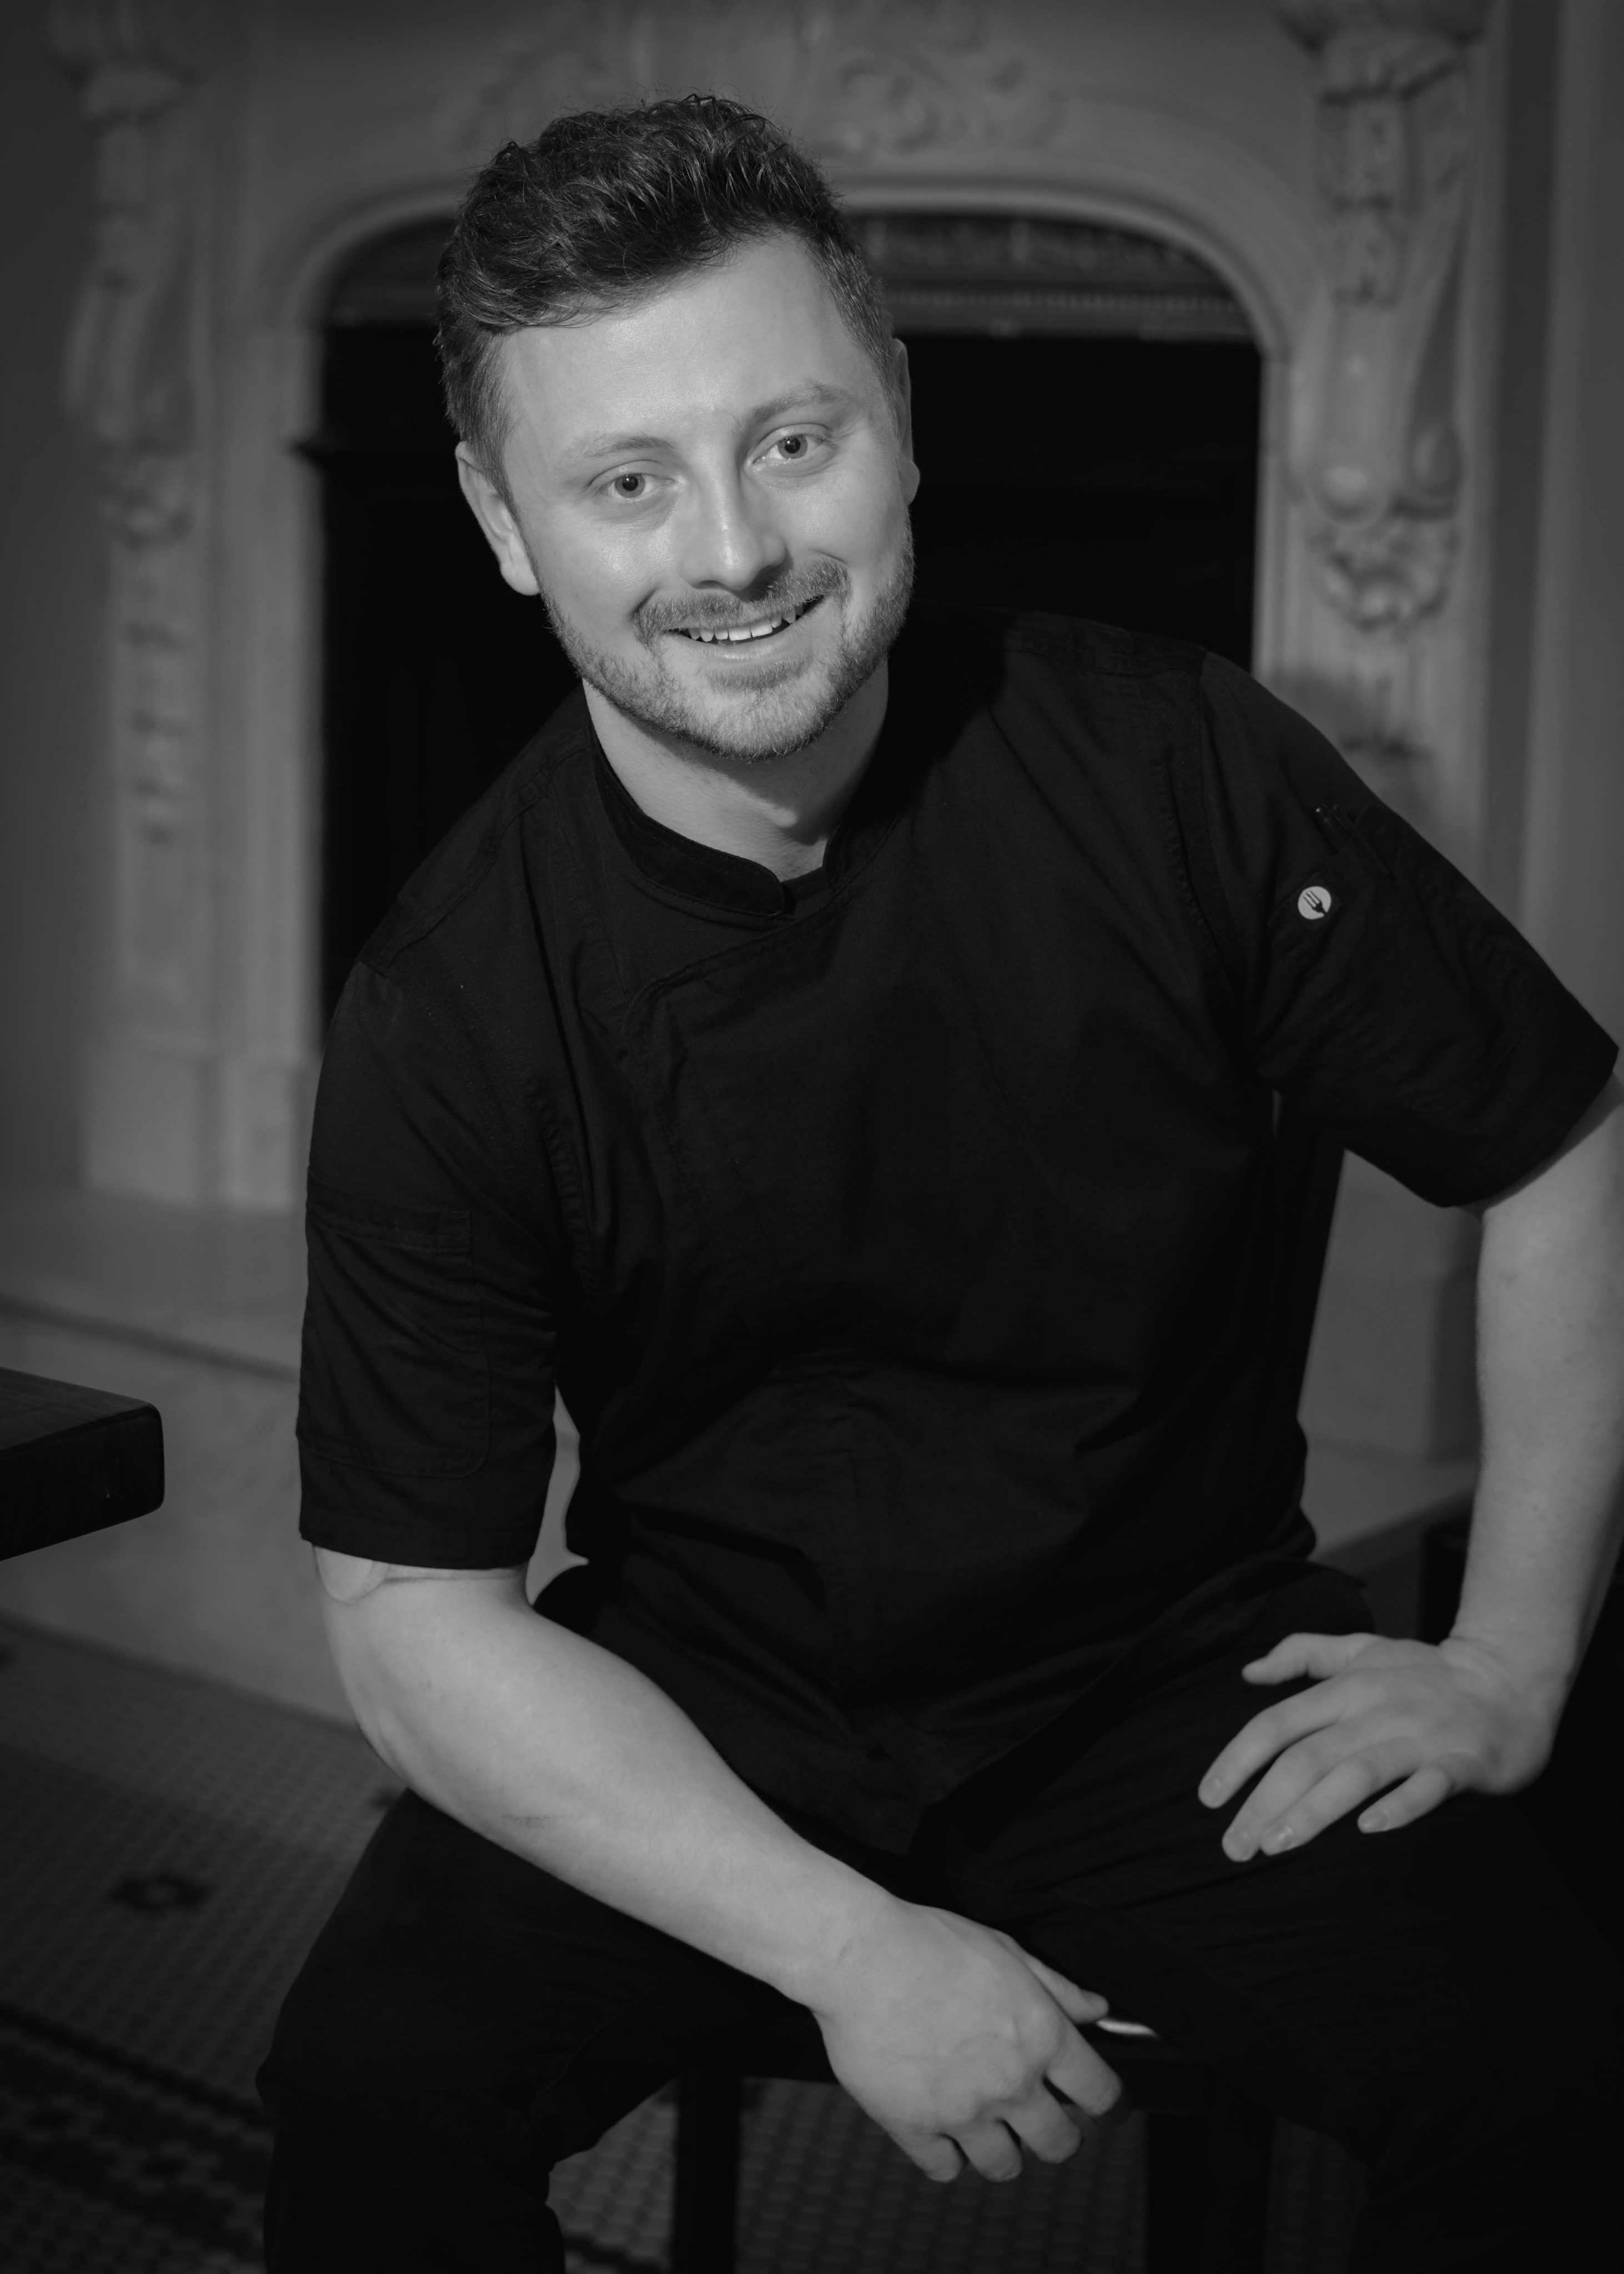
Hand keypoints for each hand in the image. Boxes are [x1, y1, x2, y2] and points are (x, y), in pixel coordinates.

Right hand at [807, 1900, 1122, 2181]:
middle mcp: (1011, 2082)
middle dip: (1058, 2136)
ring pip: (1005, 2167)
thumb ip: (1057, 1987)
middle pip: (1060, 2144)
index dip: (1110, 2105)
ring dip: (1003, 2151)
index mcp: (1041, 2036)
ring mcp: (963, 2111)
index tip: (1107, 2111)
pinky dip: (947, 2156)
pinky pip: (945, 2169)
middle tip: (1042, 2121)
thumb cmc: (932, 1942)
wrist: (861, 1956)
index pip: (1101, 2093)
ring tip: (987, 2126)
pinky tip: (941, 2130)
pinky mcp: (915, 2127)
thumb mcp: (1006, 1951)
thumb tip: (1098, 2010)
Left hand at [1198, 1631, 1560, 1861]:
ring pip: (1357, 1772)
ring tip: (1277, 1845)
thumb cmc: (1427, 1671)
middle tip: (1234, 1847)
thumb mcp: (1362, 1648)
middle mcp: (1375, 1710)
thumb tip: (1249, 1671)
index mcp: (1346, 1688)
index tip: (1208, 1799)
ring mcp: (1419, 1736)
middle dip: (1264, 1802)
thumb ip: (1303, 1654)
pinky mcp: (1462, 1761)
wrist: (1511, 1678)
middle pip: (1307, 1756)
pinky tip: (1371, 1829)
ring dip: (1314, 1809)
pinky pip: (1429, 1785)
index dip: (1238, 1760)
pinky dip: (1400, 1805)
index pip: (1277, 1724)